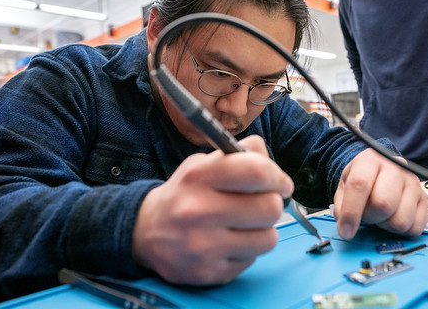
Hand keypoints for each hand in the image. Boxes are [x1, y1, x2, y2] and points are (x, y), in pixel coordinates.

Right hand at [132, 135, 293, 285]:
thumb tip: (274, 168)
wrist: (146, 231)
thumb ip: (240, 155)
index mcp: (199, 176)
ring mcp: (203, 245)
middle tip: (260, 204)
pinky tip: (229, 242)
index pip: (257, 171)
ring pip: (268, 238)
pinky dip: (247, 250)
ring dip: (263, 230)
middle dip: (271, 203)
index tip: (280, 183)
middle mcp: (198, 210)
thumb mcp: (203, 163)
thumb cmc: (186, 194)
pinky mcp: (209, 272)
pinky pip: (253, 259)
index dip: (277, 177)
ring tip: (244, 224)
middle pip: (270, 207)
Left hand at [332, 149, 427, 239]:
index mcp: (370, 160)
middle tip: (367, 214)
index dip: (351, 211)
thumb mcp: (344, 187)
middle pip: (383, 204)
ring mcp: (413, 182)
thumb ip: (341, 206)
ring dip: (387, 225)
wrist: (381, 170)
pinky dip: (402, 231)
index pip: (360, 184)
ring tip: (381, 215)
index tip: (346, 231)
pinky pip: (416, 227)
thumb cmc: (362, 180)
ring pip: (401, 220)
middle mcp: (396, 167)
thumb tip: (346, 227)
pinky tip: (393, 218)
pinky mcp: (424, 198)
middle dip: (371, 217)